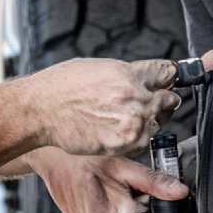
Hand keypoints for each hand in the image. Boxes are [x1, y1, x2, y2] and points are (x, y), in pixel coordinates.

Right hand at [23, 58, 181, 157]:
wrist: (42, 110)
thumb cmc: (63, 86)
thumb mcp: (99, 67)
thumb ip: (127, 73)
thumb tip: (146, 79)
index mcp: (128, 73)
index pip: (168, 72)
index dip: (169, 76)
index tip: (169, 80)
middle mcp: (135, 97)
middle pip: (170, 99)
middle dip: (161, 99)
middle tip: (145, 101)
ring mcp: (132, 123)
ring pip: (159, 123)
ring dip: (149, 120)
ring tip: (123, 117)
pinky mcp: (126, 144)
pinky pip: (145, 142)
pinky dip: (136, 138)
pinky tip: (117, 129)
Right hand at [29, 149, 187, 212]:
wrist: (50, 155)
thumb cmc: (83, 157)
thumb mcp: (122, 165)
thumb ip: (152, 181)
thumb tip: (180, 192)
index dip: (138, 197)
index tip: (128, 182)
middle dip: (126, 199)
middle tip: (114, 178)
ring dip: (114, 199)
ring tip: (102, 180)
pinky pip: (99, 212)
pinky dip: (101, 200)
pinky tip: (93, 184)